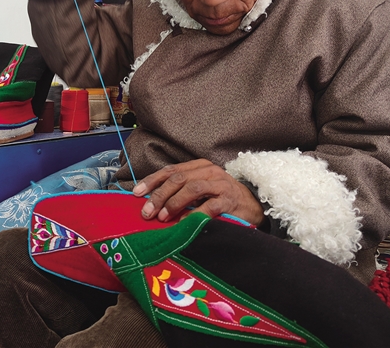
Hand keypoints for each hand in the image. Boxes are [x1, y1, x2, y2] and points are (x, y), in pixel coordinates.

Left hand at [132, 160, 264, 226]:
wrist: (252, 205)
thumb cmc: (220, 197)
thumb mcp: (200, 188)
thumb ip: (180, 190)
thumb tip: (151, 200)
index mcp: (199, 166)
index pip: (171, 170)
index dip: (152, 181)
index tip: (136, 193)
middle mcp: (209, 172)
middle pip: (178, 179)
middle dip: (159, 195)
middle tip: (147, 212)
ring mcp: (220, 185)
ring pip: (192, 188)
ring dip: (174, 203)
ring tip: (163, 217)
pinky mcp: (229, 201)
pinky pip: (209, 206)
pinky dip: (194, 215)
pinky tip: (184, 224)